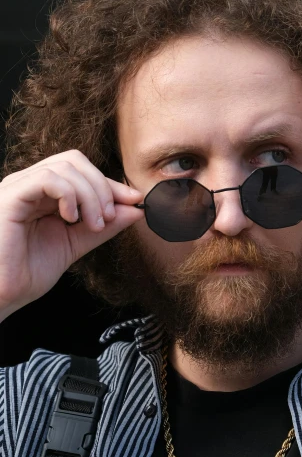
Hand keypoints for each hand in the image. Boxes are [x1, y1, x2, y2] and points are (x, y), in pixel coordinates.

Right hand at [0, 150, 143, 319]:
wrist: (2, 295)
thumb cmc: (27, 273)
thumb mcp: (74, 245)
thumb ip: (102, 227)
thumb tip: (135, 210)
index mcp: (42, 194)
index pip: (81, 172)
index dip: (110, 185)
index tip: (134, 201)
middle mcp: (29, 185)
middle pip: (75, 161)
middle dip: (103, 186)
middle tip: (109, 217)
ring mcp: (18, 187)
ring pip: (65, 167)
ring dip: (90, 194)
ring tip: (94, 225)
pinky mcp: (11, 196)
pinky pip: (47, 179)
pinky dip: (69, 195)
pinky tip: (71, 219)